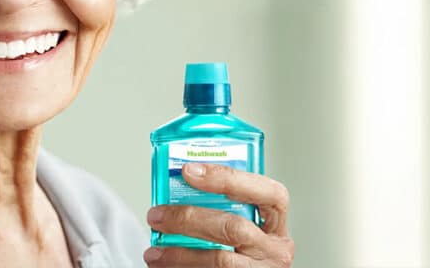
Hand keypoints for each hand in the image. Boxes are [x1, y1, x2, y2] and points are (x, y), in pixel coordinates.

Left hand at [144, 162, 294, 266]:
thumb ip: (217, 205)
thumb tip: (172, 184)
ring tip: (153, 252)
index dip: (228, 178)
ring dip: (180, 254)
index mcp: (275, 222)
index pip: (268, 192)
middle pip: (234, 227)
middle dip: (189, 219)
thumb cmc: (234, 247)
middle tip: (156, 216)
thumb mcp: (237, 220)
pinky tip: (164, 267)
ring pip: (221, 260)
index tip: (188, 171)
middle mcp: (275, 248)